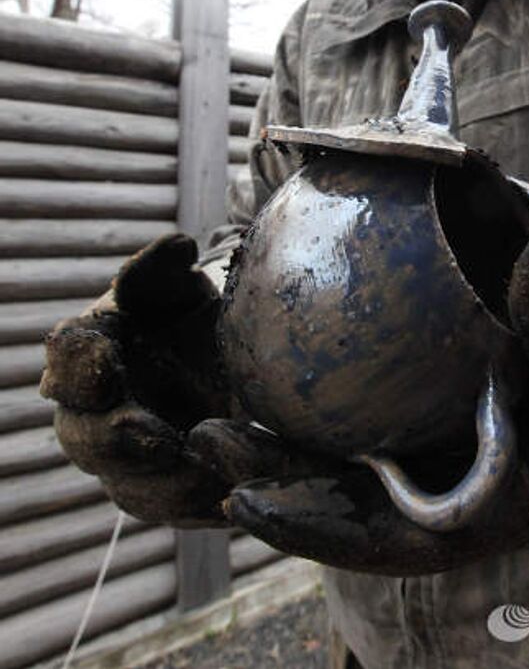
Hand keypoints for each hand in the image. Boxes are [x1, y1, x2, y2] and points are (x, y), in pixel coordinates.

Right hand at [41, 234, 235, 525]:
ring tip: (205, 470)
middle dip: (116, 438)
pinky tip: (231, 495)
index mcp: (88, 352)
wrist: (222, 353)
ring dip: (166, 484)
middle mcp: (94, 413)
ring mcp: (127, 461)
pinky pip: (177, 512)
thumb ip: (165, 269)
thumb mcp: (178, 285)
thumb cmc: (185, 312)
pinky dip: (202, 506)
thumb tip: (176, 248)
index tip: (107, 355)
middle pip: (84, 438)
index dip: (79, 360)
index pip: (66, 357)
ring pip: (130, 489)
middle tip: (159, 433)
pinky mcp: (166, 491)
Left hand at [189, 241, 528, 572]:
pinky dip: (313, 397)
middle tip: (203, 439)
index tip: (246, 503)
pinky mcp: (419, 420)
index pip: (388, 537)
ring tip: (205, 415)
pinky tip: (267, 354)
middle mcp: (441, 493)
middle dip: (268, 482)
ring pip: (337, 462)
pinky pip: (358, 414)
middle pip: (341, 502)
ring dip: (273, 445)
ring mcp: (425, 459)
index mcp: (486, 510)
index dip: (314, 527)